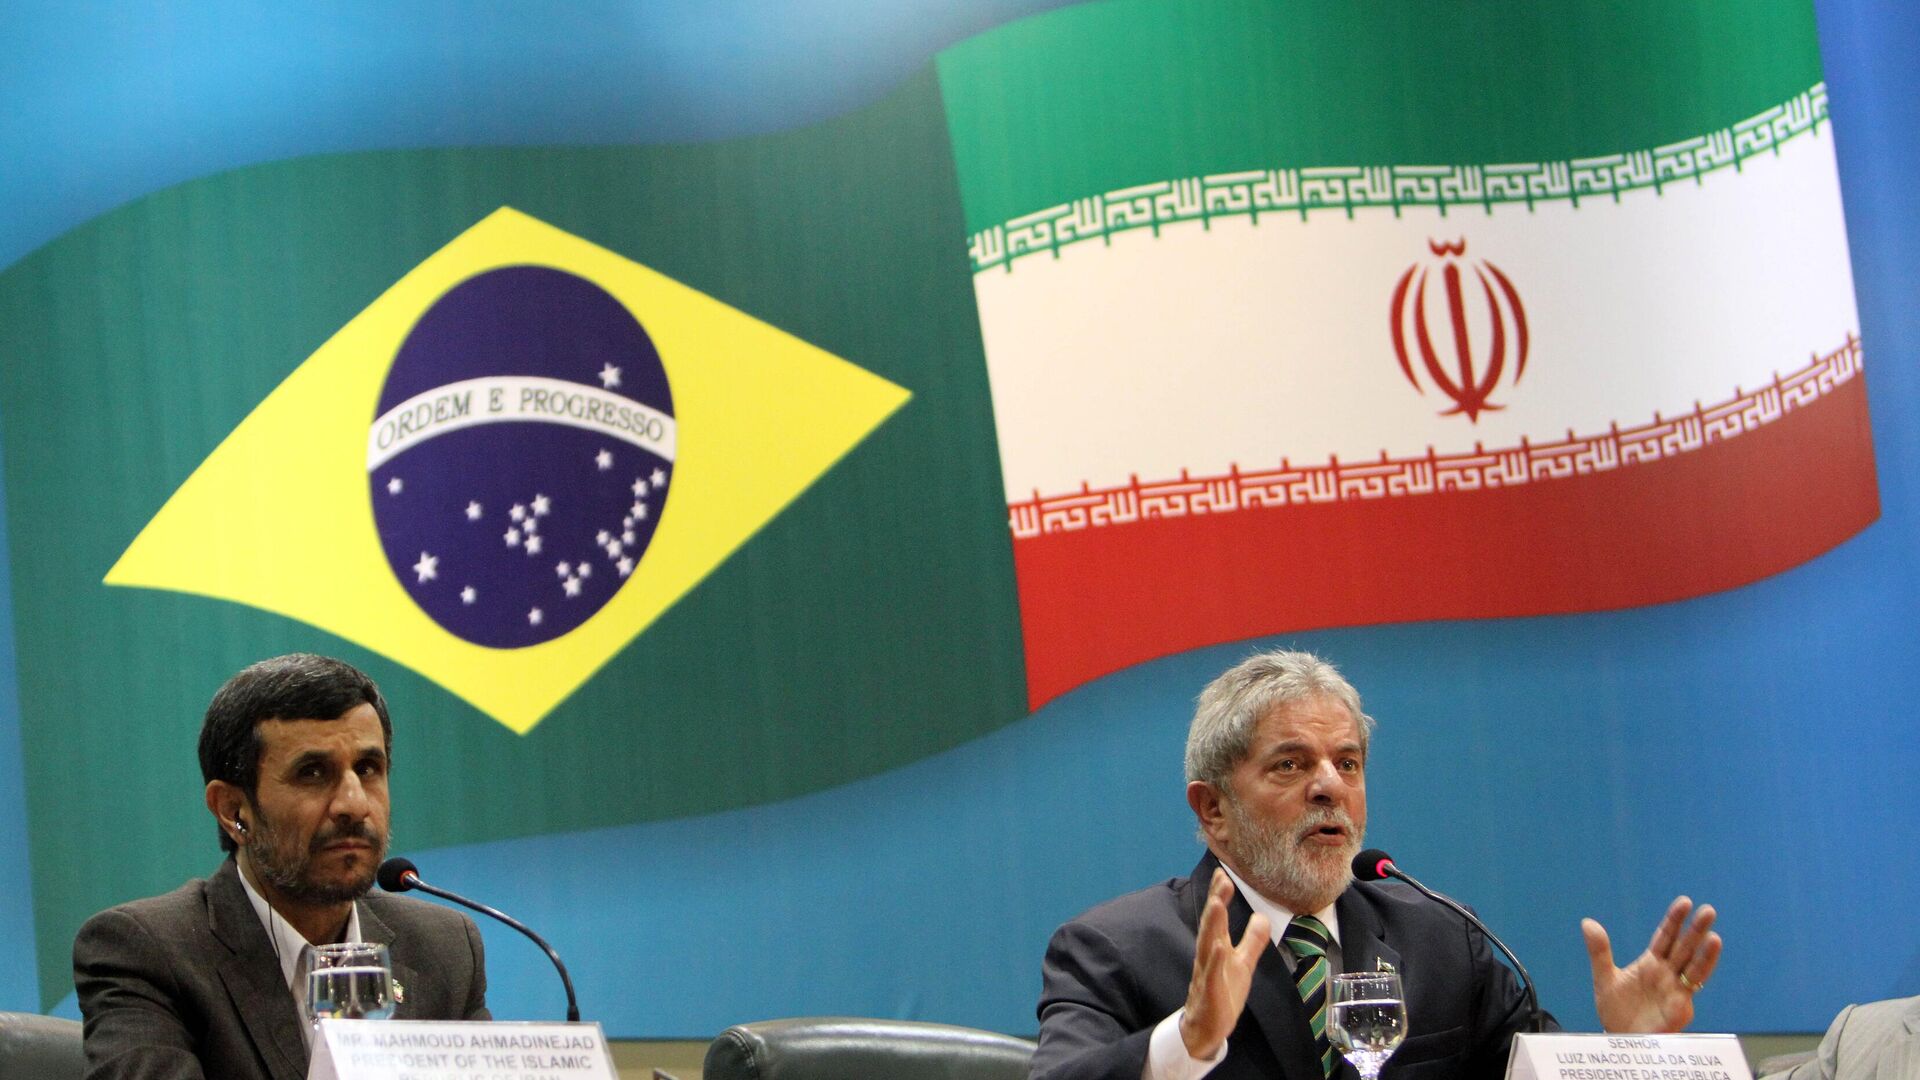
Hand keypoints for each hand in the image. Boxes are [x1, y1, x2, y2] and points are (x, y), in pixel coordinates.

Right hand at [1180, 869, 1271, 1057]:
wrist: (1206, 1028)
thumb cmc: (1222, 993)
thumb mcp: (1243, 964)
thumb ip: (1252, 941)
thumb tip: (1263, 917)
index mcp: (1217, 948)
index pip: (1218, 918)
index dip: (1220, 896)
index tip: (1223, 873)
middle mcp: (1208, 957)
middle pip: (1211, 925)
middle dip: (1216, 902)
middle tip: (1221, 879)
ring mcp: (1207, 974)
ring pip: (1207, 945)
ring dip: (1212, 924)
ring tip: (1216, 904)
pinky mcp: (1210, 993)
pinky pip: (1212, 975)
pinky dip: (1215, 961)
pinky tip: (1220, 947)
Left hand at [1582, 895, 1722, 1032]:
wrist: (1619, 1039)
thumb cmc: (1617, 1011)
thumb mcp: (1604, 978)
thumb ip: (1599, 952)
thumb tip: (1587, 922)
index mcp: (1652, 964)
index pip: (1666, 937)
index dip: (1675, 921)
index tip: (1685, 902)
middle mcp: (1668, 975)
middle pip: (1685, 948)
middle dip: (1696, 931)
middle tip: (1708, 910)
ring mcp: (1676, 992)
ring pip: (1695, 969)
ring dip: (1706, 955)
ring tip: (1714, 936)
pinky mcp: (1678, 1010)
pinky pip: (1689, 995)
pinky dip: (1695, 984)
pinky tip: (1699, 975)